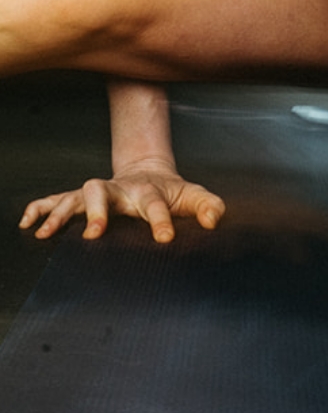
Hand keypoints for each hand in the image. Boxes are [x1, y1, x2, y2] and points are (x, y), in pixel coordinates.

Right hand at [19, 161, 225, 243]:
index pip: (154, 204)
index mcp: (148, 191)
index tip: (165, 239)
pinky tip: (29, 223)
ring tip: (46, 233)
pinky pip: (56, 199)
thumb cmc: (171, 193)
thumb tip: (213, 221)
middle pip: (102, 190)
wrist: (149, 174)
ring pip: (75, 195)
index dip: (161, 221)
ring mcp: (99, 193)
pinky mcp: (82, 199)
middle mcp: (119, 190)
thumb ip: (208, 206)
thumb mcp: (194, 196)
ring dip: (61, 212)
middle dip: (98, 210)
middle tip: (95, 234)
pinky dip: (41, 208)